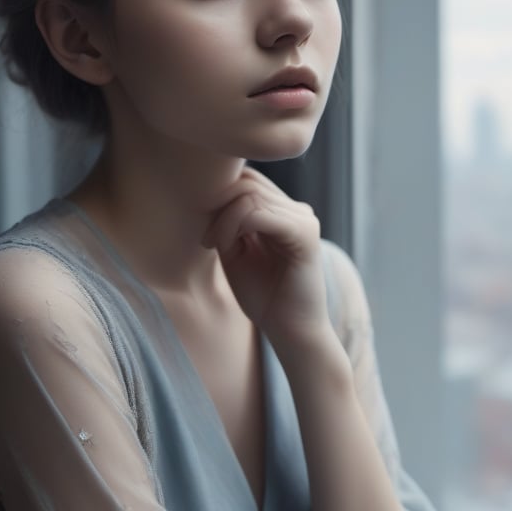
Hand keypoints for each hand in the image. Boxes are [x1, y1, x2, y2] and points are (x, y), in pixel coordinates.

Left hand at [202, 168, 331, 353]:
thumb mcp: (235, 250)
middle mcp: (297, 209)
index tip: (207, 235)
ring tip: (215, 245)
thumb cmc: (263, 296)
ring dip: (222, 219)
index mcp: (284, 211)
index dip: (220, 196)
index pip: (247, 178)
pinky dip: (233, 225)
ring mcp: (304, 218)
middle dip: (218, 206)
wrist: (290, 331)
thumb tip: (214, 189)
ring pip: (249, 195)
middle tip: (207, 240)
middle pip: (247, 181)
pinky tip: (224, 246)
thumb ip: (228, 220)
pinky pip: (259, 213)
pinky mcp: (304, 233)